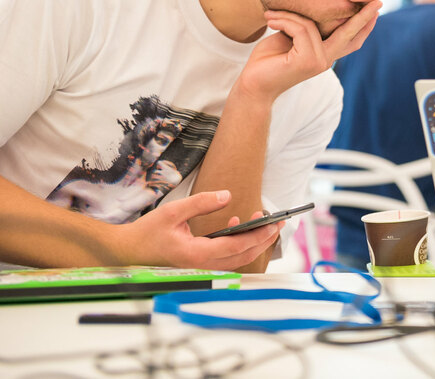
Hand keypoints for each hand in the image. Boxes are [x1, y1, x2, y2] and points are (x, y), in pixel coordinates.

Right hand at [117, 190, 282, 269]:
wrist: (125, 253)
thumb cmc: (146, 234)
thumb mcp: (173, 212)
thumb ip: (201, 202)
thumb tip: (228, 195)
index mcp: (195, 254)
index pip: (235, 247)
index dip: (258, 236)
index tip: (273, 223)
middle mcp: (201, 266)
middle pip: (243, 257)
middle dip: (264, 239)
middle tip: (279, 222)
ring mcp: (201, 268)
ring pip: (237, 260)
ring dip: (253, 242)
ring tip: (263, 221)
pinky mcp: (199, 266)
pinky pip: (227, 259)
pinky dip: (238, 245)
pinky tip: (235, 226)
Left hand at [236, 2, 380, 101]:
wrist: (253, 83)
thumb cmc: (269, 60)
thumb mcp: (291, 38)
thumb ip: (306, 28)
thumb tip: (315, 8)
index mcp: (325, 55)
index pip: (351, 40)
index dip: (364, 25)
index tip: (375, 9)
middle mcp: (327, 60)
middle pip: (349, 34)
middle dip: (363, 16)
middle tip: (376, 1)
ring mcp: (319, 62)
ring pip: (310, 25)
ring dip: (288, 16)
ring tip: (270, 16)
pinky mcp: (308, 61)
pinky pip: (300, 29)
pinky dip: (283, 21)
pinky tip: (270, 21)